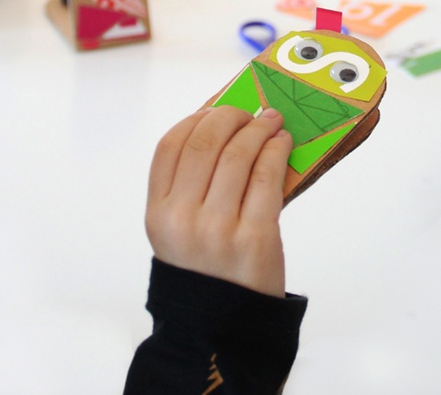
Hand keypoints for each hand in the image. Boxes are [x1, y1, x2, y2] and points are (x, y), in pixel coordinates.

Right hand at [145, 106, 292, 297]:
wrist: (224, 330)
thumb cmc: (205, 272)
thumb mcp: (179, 231)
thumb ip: (191, 186)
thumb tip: (224, 128)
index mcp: (158, 214)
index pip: (170, 145)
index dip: (195, 119)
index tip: (214, 110)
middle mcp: (182, 218)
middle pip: (205, 142)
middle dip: (230, 117)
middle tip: (248, 113)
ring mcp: (218, 228)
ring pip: (239, 154)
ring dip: (259, 129)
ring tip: (271, 123)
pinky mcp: (255, 237)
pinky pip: (267, 176)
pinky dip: (277, 150)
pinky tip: (282, 143)